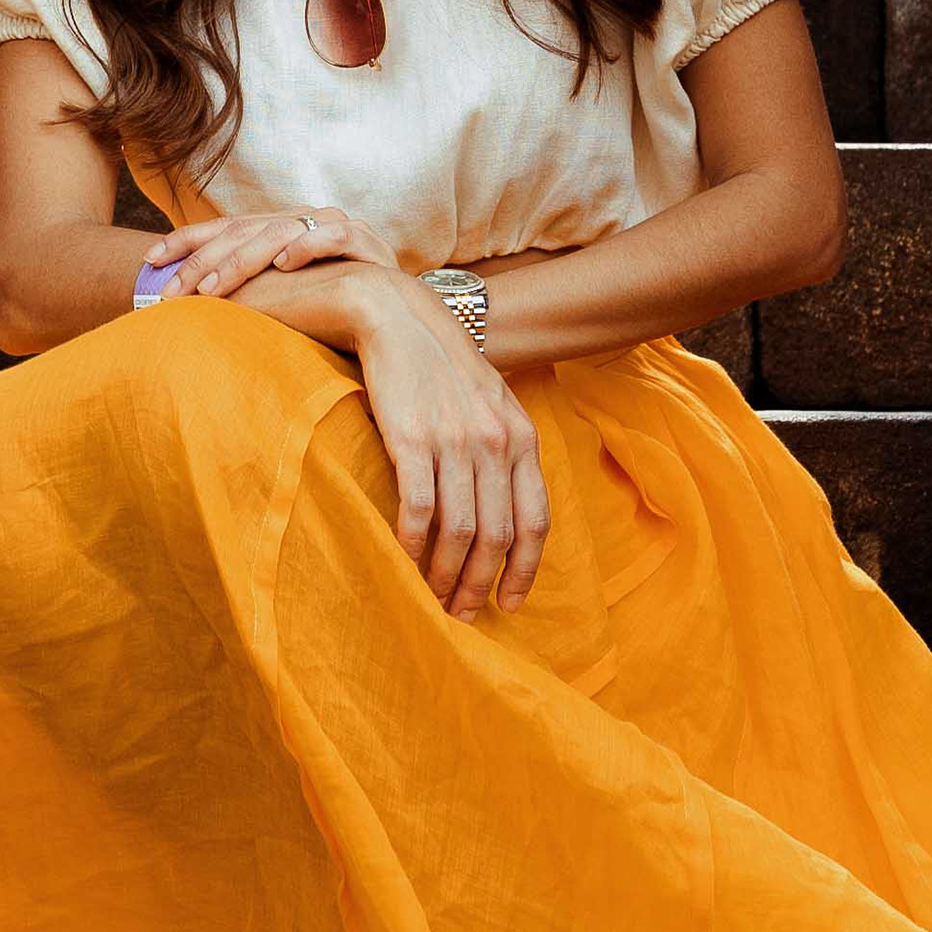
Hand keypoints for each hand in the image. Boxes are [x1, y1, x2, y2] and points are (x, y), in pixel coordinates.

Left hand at [143, 201, 374, 303]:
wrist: (400, 310)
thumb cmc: (335, 308)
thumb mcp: (282, 299)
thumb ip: (246, 294)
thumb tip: (188, 307)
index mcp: (279, 229)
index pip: (224, 228)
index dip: (186, 241)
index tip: (148, 260)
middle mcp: (303, 219)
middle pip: (243, 230)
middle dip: (203, 260)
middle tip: (172, 291)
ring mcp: (334, 226)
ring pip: (278, 232)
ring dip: (243, 260)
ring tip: (214, 288)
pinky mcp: (365, 240)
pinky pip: (332, 236)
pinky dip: (306, 247)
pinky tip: (283, 263)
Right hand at [346, 273, 549, 621]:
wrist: (396, 315)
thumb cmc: (440, 365)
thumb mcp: (490, 401)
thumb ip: (505, 448)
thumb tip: (505, 509)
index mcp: (521, 437)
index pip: (535, 521)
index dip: (524, 570)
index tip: (510, 605)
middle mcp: (495, 442)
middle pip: (497, 536)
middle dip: (481, 585)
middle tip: (463, 616)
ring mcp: (455, 441)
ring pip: (460, 532)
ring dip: (446, 577)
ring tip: (433, 601)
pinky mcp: (411, 439)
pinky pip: (419, 510)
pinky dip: (412, 547)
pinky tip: (402, 563)